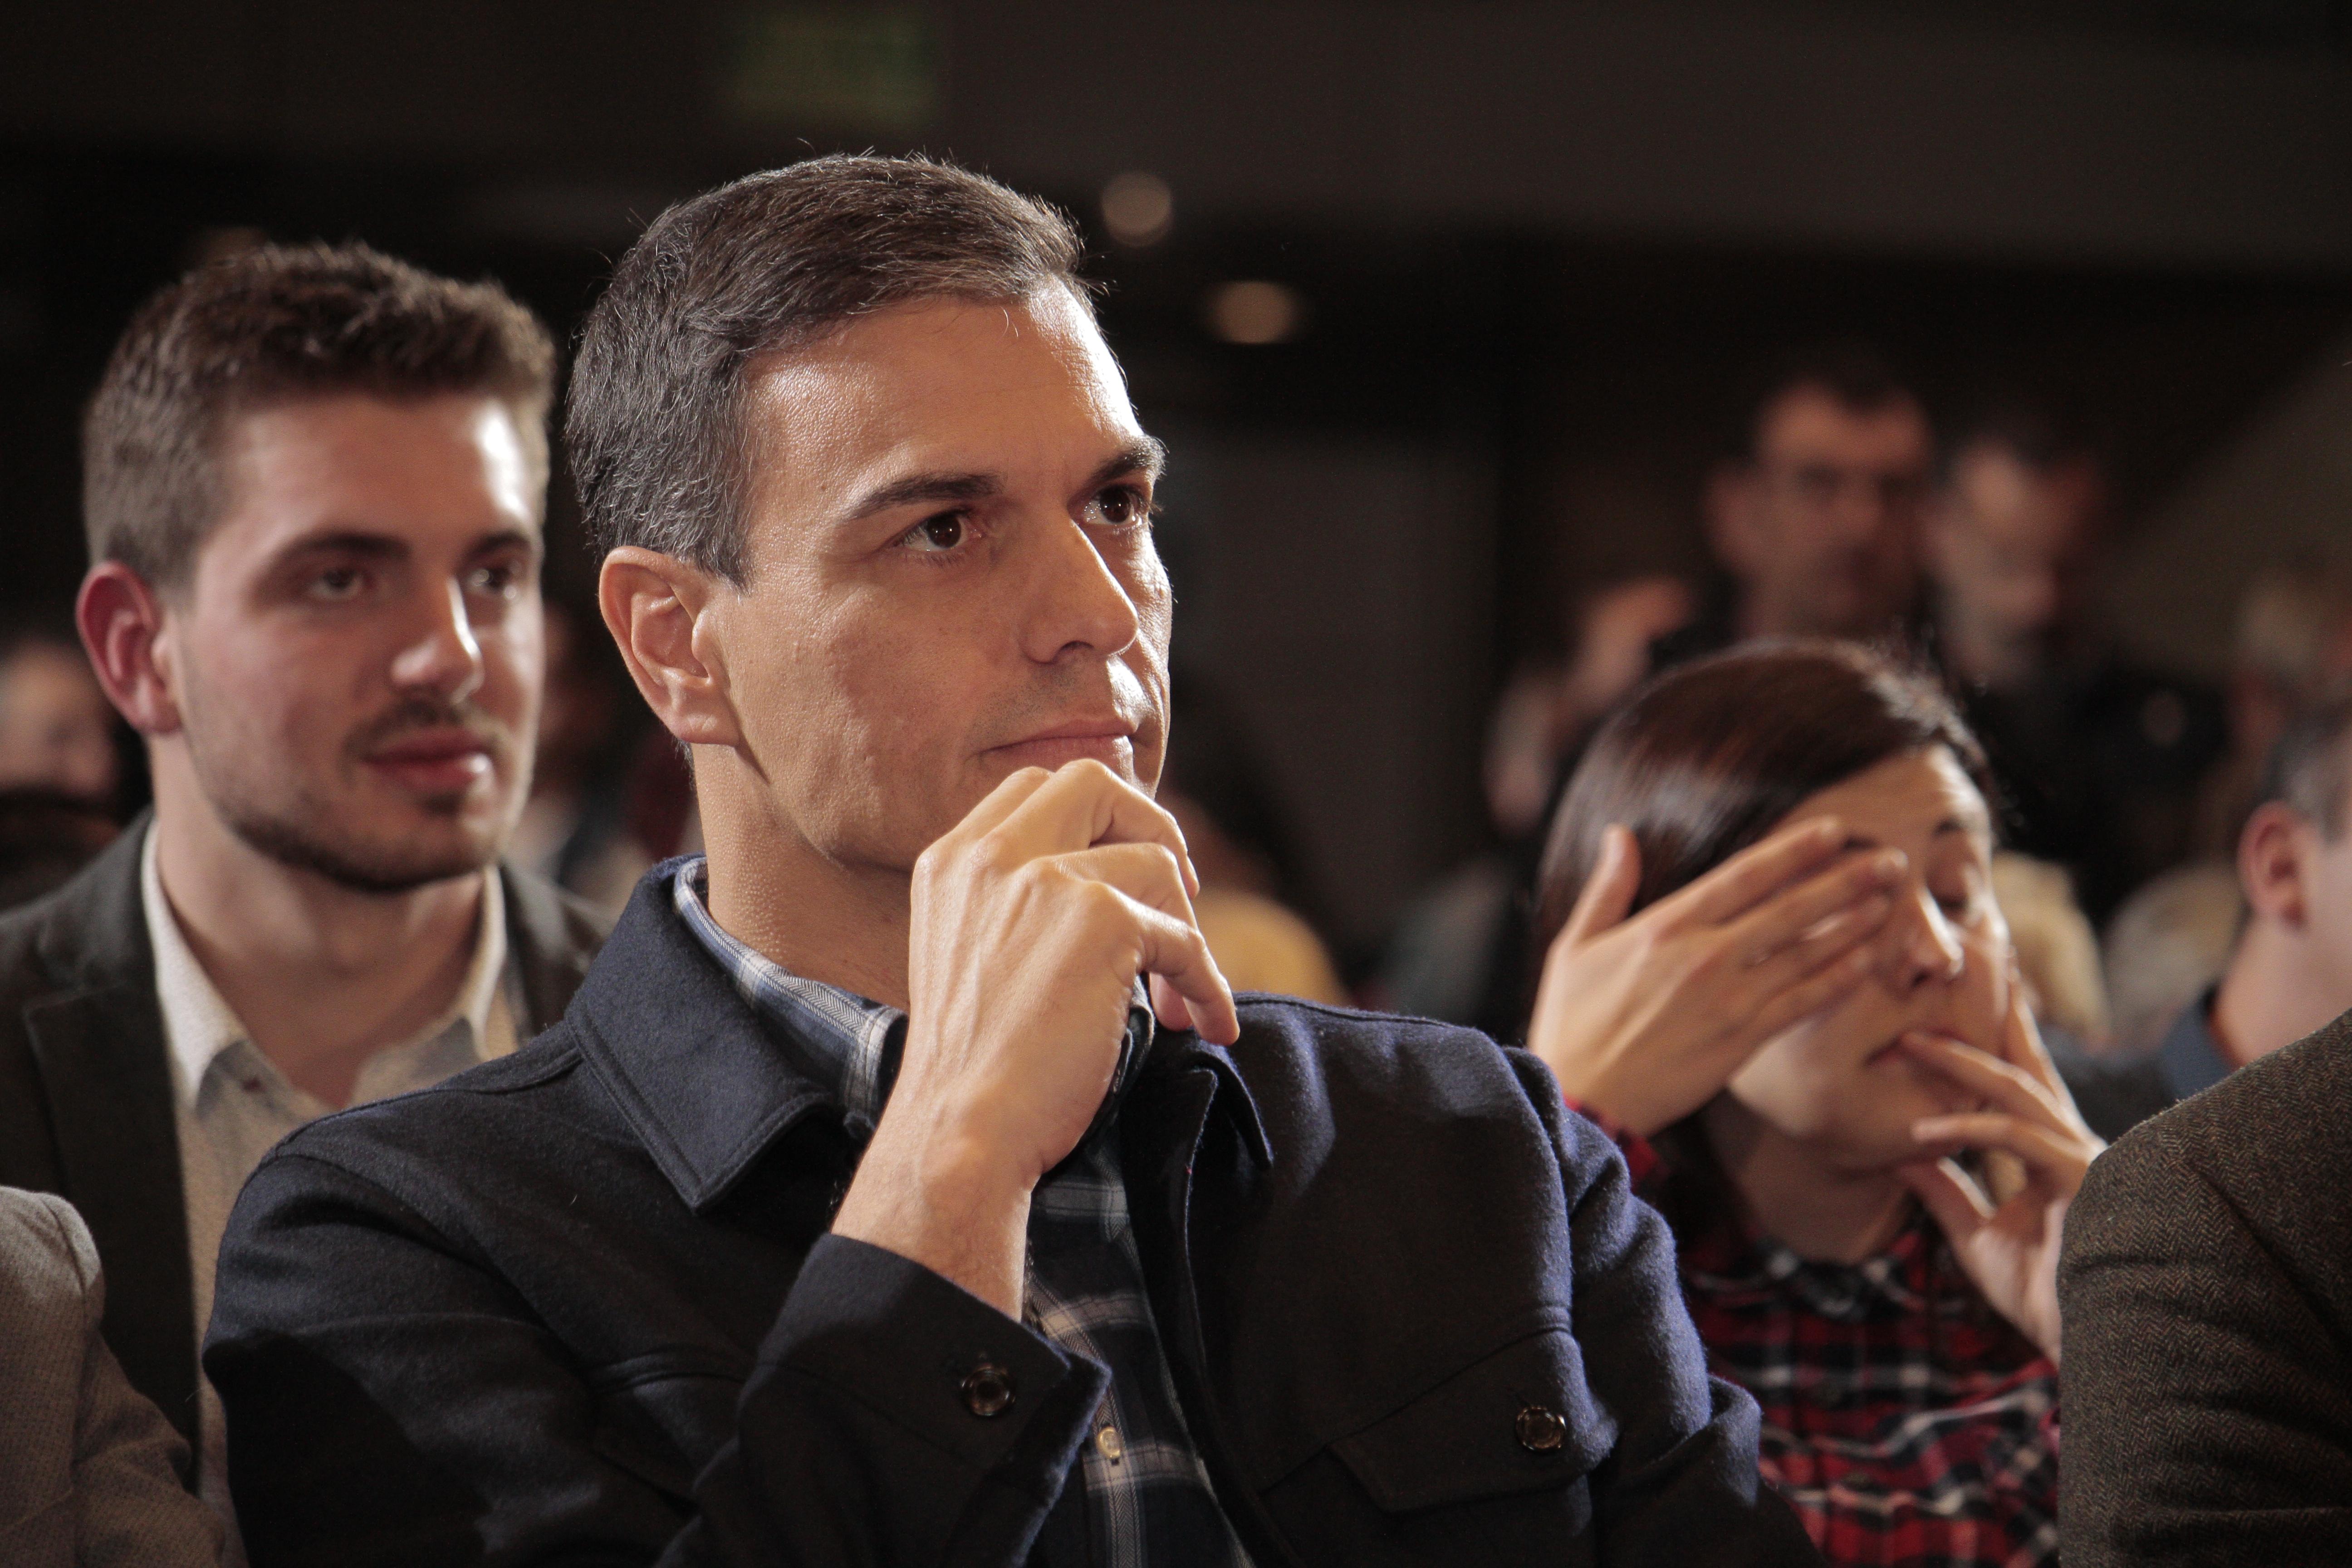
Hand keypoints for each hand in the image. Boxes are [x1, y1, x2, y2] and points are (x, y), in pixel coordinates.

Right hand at [832, 761, 1237, 1314]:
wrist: (963, 1131)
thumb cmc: (974, 1071)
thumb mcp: (973, 956)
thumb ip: (1018, 905)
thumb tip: (1114, 888)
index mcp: (951, 861)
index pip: (1035, 788)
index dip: (1096, 817)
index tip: (1124, 868)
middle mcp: (990, 854)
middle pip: (1094, 784)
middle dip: (1151, 826)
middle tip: (1178, 895)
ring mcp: (1045, 879)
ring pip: (1154, 862)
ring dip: (1185, 931)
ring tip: (1182, 999)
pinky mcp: (1102, 918)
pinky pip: (1184, 938)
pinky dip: (1207, 983)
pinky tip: (1205, 1024)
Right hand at [1527, 819, 1901, 1135]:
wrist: (1582, 1098)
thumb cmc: (1571, 1022)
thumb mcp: (1576, 946)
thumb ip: (1608, 887)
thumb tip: (1618, 834)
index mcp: (1666, 925)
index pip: (1745, 875)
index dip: (1795, 850)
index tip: (1835, 830)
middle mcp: (1706, 956)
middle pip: (1790, 908)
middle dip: (1845, 881)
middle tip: (1890, 862)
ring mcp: (1730, 999)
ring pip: (1806, 952)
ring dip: (1854, 924)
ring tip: (1890, 902)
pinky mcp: (1743, 1039)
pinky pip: (1804, 1002)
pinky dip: (1840, 978)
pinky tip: (1870, 961)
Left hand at [1895, 990, 2104, 1362]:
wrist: (2092, 1347)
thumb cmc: (2044, 1296)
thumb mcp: (1975, 1236)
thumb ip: (1944, 1190)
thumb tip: (1899, 1151)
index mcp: (2050, 1153)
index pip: (2014, 1084)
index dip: (1984, 1042)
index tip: (1947, 1003)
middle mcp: (2070, 1145)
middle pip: (2024, 1067)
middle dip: (1986, 1020)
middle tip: (1944, 975)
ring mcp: (2081, 1159)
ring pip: (2019, 1093)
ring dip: (1963, 1064)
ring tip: (1910, 1041)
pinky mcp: (2082, 1181)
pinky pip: (2021, 1142)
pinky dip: (1972, 1129)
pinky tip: (1923, 1129)